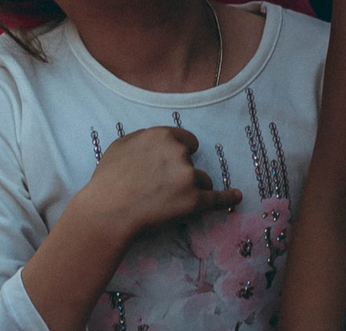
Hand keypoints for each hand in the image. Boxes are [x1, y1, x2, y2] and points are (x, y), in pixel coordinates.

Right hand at [70, 127, 239, 246]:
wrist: (108, 210)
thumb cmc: (109, 178)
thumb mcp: (121, 145)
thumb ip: (144, 139)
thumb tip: (159, 142)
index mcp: (161, 136)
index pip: (187, 140)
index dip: (180, 152)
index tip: (173, 163)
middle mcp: (179, 153)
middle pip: (192, 162)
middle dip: (181, 171)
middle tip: (161, 185)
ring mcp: (189, 177)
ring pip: (201, 180)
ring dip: (191, 188)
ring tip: (168, 201)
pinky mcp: (196, 201)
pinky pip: (218, 198)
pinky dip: (228, 198)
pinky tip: (237, 197)